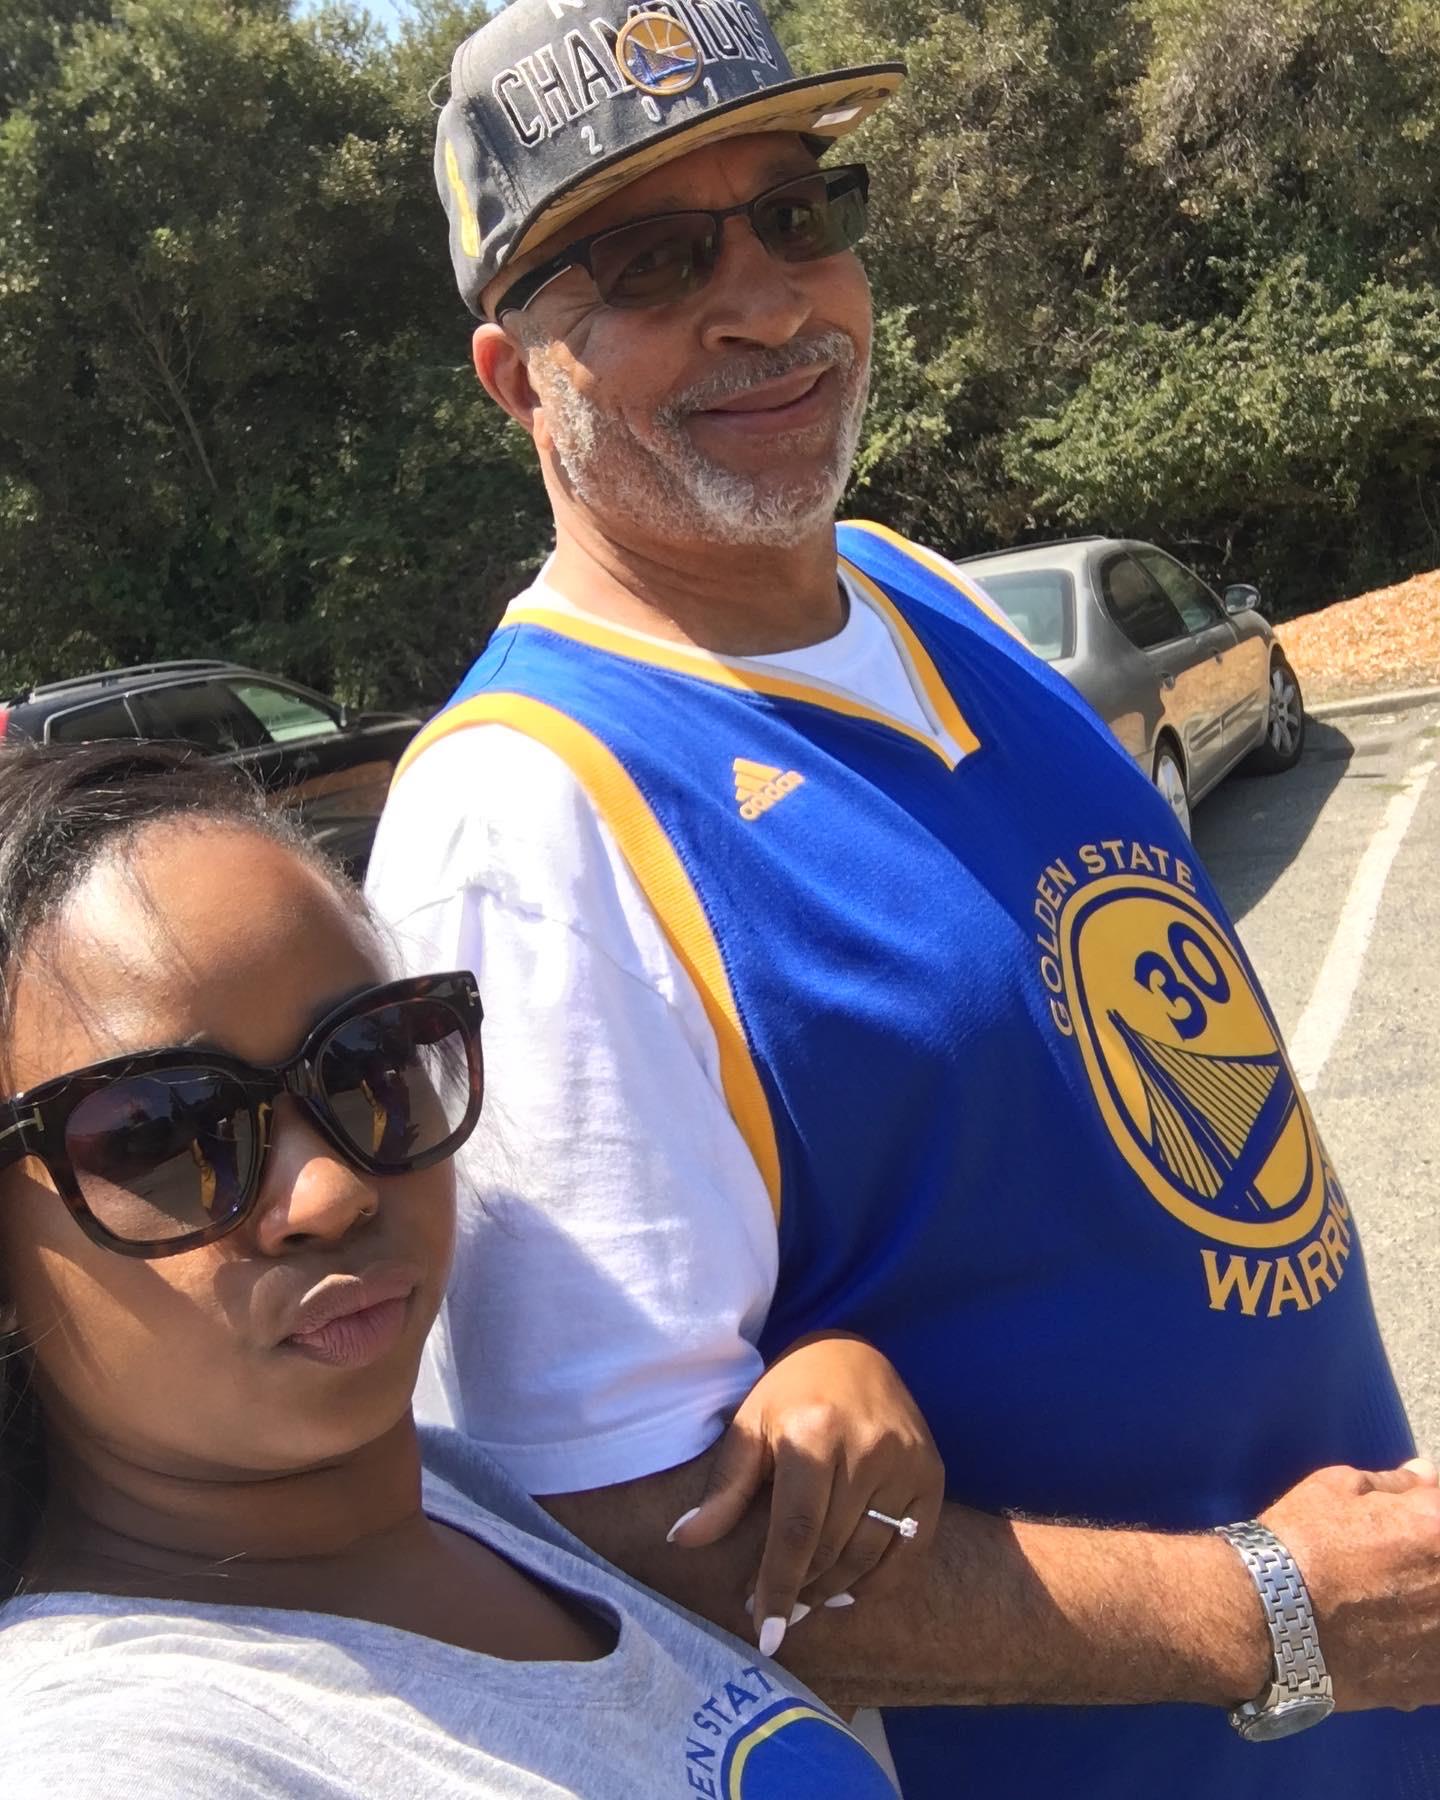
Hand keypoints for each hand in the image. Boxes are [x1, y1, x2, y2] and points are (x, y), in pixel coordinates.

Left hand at [666, 1332, 943, 1656]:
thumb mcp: (750, 1426)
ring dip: (833, 1590)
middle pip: (831, 1548)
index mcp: (814, 1434)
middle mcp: (867, 1449)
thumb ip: (723, 1488)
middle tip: (773, 1614)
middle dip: (799, 1591)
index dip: (779, 1586)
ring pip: (868, 1554)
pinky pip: (909, 1549)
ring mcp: (906, 1462)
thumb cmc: (792, 1392)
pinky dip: (879, 1580)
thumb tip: (683, 1541)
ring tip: (805, 1602)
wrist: (853, 1354)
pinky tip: (849, 1589)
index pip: (797, 1531)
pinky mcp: (932, 1474)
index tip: (764, 1632)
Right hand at [1260, 1456, 1439, 1710]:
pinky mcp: (1433, 1683)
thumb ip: (1394, 1484)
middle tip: (1391, 1562)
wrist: (1268, 1618)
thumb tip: (1426, 1476)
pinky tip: (1395, 1639)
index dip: (1426, 1515)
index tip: (1406, 1523)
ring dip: (1427, 1605)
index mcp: (1436, 1528)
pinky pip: (1439, 1664)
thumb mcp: (1335, 1488)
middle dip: (1426, 1560)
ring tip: (1392, 1604)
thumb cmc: (1299, 1542)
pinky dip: (1425, 1648)